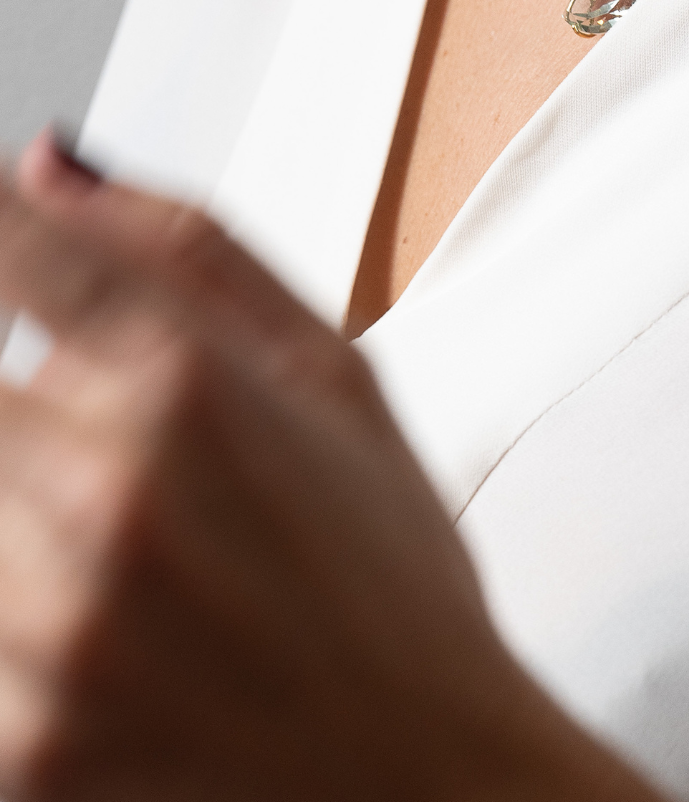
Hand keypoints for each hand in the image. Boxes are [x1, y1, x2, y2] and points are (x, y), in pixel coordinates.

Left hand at [0, 133, 659, 801]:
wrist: (428, 782)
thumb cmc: (386, 574)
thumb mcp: (333, 375)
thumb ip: (180, 252)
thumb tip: (42, 166)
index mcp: (188, 382)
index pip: (8, 256)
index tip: (3, 244)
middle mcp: (107, 496)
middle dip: (25, 412)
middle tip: (102, 455)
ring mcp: (52, 631)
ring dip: (19, 517)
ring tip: (125, 564)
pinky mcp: (19, 751)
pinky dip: (24, 627)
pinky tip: (110, 645)